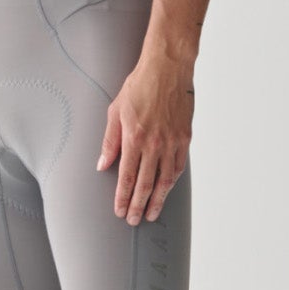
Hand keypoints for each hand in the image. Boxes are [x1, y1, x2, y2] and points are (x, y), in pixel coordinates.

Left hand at [98, 52, 193, 223]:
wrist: (168, 69)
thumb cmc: (138, 86)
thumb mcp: (115, 110)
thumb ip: (110, 141)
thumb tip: (103, 164)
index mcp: (134, 138)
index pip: (126, 176)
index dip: (122, 197)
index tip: (119, 211)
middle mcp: (154, 144)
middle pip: (145, 184)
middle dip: (138, 205)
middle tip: (133, 220)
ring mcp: (171, 142)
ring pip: (165, 180)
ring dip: (157, 200)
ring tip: (151, 214)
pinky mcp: (185, 138)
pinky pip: (178, 166)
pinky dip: (172, 182)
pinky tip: (167, 190)